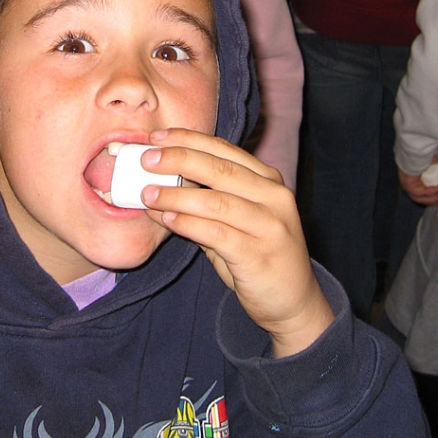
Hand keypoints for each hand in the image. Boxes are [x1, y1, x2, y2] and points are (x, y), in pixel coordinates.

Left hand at [140, 129, 334, 358]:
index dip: (188, 140)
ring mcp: (270, 225)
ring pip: (215, 201)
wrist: (292, 301)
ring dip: (175, 195)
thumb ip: (205, 199)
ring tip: (147, 194)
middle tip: (146, 159)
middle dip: (178, 159)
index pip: (224, 149)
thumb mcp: (235, 220)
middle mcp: (274, 197)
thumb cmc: (255, 254)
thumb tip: (158, 181)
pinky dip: (187, 223)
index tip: (156, 136)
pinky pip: (216, 233)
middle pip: (219, 169)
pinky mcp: (259, 254)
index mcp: (268, 180)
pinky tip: (166, 219)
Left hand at [398, 147, 437, 206]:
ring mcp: (406, 184)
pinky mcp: (407, 183)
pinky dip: (432, 192)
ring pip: (421, 199)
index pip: (424, 196)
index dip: (437, 198)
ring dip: (436, 197)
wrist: (418, 145)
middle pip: (423, 199)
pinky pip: (420, 193)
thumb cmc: (427, 151)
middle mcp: (409, 184)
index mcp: (414, 180)